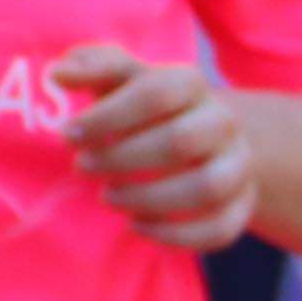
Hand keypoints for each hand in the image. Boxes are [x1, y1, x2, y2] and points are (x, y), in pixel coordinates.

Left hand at [53, 45, 259, 249]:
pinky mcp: (241, 205)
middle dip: (122, 158)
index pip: (158, 93)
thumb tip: (59, 73)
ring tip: (108, 197)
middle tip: (82, 166)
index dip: (108, 115)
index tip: (68, 134)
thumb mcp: (119, 79)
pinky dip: (175, 234)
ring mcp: (238, 164)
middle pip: (183, 140)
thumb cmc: (143, 108)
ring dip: (149, 198)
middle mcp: (223, 122)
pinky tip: (136, 224)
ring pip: (209, 187)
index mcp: (192, 85)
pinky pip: (221, 228)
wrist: (200, 135)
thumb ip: (92, 66)